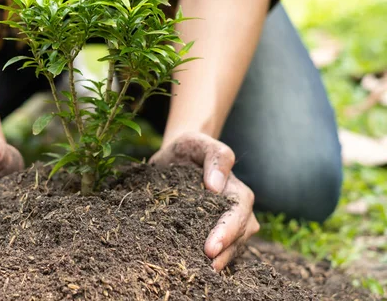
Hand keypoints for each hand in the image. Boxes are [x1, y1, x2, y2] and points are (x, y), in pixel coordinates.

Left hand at [149, 132, 258, 270]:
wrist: (176, 158)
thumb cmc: (189, 149)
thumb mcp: (198, 143)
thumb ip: (214, 158)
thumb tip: (216, 186)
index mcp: (237, 191)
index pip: (238, 214)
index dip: (226, 232)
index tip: (210, 248)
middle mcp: (237, 212)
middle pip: (238, 237)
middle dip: (224, 252)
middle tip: (206, 265)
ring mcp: (227, 226)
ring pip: (231, 249)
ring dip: (219, 261)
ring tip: (200, 272)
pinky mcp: (213, 235)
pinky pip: (217, 252)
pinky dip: (209, 260)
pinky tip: (194, 269)